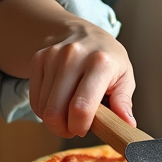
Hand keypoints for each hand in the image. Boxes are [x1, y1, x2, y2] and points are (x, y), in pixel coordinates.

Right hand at [28, 15, 136, 137]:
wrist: (83, 32)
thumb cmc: (107, 59)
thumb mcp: (125, 77)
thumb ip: (123, 102)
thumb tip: (127, 125)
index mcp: (101, 62)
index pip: (81, 108)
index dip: (80, 127)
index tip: (85, 129)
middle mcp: (74, 55)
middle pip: (56, 111)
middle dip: (63, 129)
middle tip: (74, 127)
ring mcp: (53, 56)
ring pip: (43, 108)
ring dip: (54, 120)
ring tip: (68, 113)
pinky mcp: (39, 58)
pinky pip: (34, 99)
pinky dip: (44, 109)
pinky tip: (58, 103)